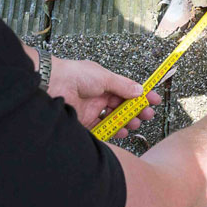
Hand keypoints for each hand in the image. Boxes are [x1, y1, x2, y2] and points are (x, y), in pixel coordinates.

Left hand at [47, 57, 162, 138]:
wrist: (53, 84)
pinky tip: (122, 131)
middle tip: (147, 115)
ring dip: (126, 121)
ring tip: (135, 123)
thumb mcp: (105, 77)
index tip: (154, 100)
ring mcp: (92, 109)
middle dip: (136, 110)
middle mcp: (99, 96)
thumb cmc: (76, 75)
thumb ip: (123, 86)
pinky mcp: (85, 122)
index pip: (127, 90)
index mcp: (104, 82)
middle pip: (122, 105)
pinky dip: (114, 130)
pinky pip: (103, 128)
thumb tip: (140, 90)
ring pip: (114, 117)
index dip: (141, 95)